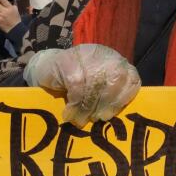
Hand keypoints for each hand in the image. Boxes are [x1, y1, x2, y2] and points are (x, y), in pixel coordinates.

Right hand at [23, 44, 141, 126]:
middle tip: (98, 119)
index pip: (131, 77)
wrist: (45, 68)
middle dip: (108, 103)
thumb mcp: (96, 89)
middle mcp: (103, 55)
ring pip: (95, 83)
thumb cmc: (74, 85)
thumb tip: (119, 120)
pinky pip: (77, 86)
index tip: (113, 113)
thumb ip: (109, 97)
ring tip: (81, 120)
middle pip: (116, 79)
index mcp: (115, 62)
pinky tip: (69, 113)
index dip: (124, 97)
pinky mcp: (67, 60)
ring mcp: (85, 55)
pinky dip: (75, 104)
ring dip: (88, 107)